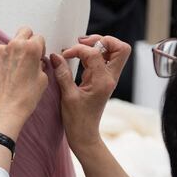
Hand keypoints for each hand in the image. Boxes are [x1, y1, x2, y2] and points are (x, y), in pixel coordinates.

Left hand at [0, 26, 48, 139]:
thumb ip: (41, 64)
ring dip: (13, 52)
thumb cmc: (24, 98)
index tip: (38, 57)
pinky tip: (5, 74)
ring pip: (10, 44)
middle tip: (28, 56)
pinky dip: (1, 61)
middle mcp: (14, 45)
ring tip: (14, 71)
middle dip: (28, 41)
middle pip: (24, 32)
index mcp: (30, 48)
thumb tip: (37, 61)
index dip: (40, 48)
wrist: (4, 110)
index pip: (39, 38)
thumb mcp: (43, 80)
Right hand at [50, 35, 131, 154]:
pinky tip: (78, 58)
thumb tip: (56, 56)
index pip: (95, 53)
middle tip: (83, 43)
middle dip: (102, 40)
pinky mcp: (102, 80)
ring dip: (98, 46)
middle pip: (120, 48)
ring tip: (79, 49)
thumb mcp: (68, 96)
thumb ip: (63, 74)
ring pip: (114, 52)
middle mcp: (110, 78)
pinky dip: (92, 54)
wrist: (84, 135)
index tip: (65, 55)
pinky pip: (103, 60)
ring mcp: (108, 79)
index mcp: (103, 81)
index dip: (78, 50)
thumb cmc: (77, 121)